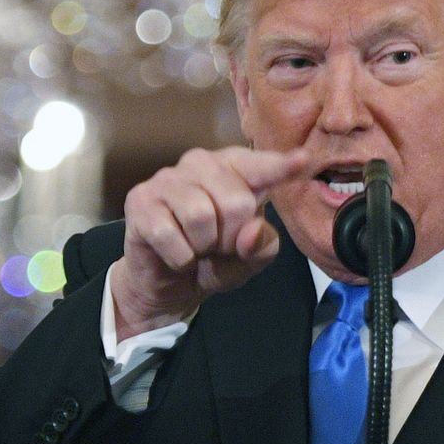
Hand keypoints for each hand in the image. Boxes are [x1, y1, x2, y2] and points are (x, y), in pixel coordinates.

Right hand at [109, 145, 312, 339]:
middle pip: (235, 201)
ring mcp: (167, 179)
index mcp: (235, 170)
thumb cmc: (216, 259)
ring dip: (204, 247)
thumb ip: (263, 245)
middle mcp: (200, 164)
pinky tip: (176, 254)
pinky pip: (170, 235)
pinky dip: (180, 257)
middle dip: (232, 237)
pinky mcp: (139, 201)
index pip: (260, 166)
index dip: (281, 166)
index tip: (304, 159)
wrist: (169, 284)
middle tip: (218, 246)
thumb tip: (251, 231)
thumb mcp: (251, 258)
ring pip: (200, 216)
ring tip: (197, 248)